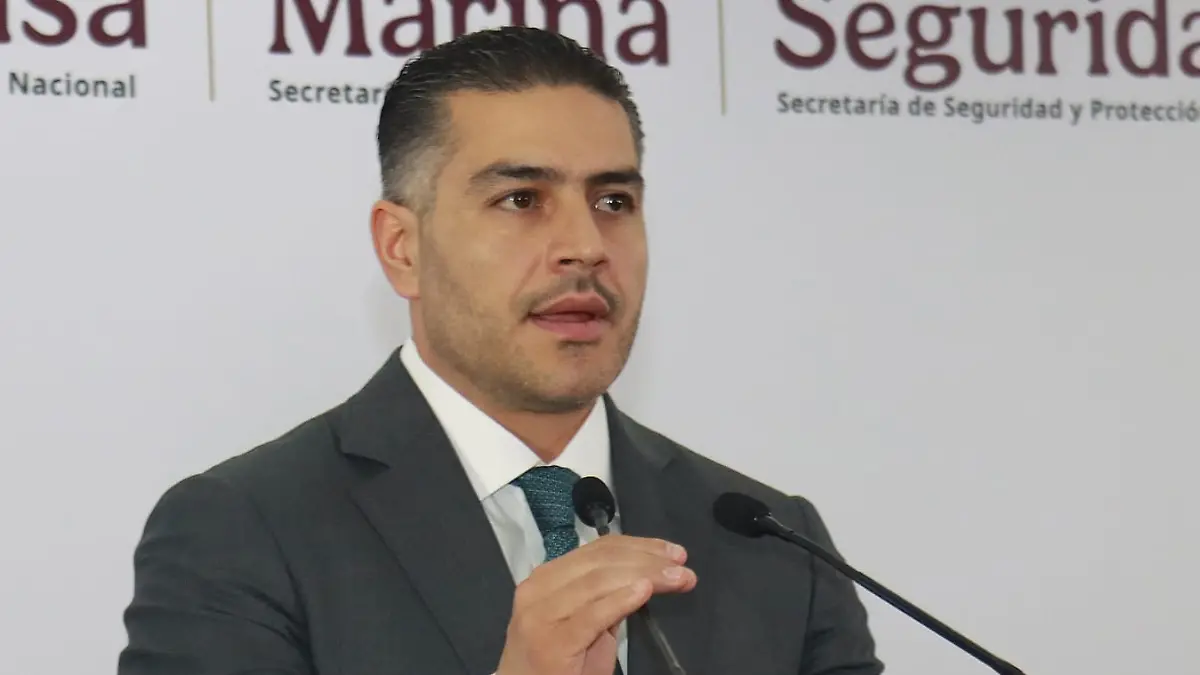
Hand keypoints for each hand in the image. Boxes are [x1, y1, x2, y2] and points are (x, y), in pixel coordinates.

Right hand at [495, 534, 696, 674]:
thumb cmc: (554, 665)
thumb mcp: (582, 623)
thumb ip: (603, 597)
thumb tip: (642, 575)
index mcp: (546, 579)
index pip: (597, 550)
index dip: (639, 546)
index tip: (672, 552)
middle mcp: (538, 590)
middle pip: (600, 562)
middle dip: (647, 559)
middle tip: (682, 565)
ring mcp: (542, 616)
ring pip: (598, 581)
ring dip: (644, 576)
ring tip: (676, 579)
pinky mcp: (551, 643)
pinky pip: (592, 615)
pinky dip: (621, 599)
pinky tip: (644, 592)